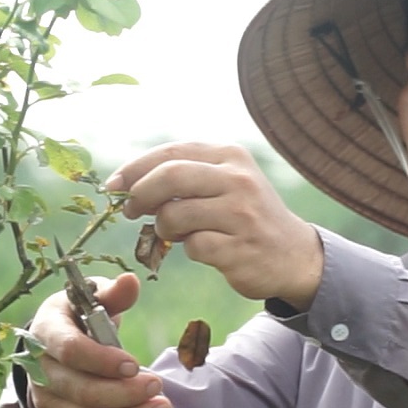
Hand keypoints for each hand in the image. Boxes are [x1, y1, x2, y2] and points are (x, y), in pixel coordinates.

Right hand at [26, 273, 172, 407]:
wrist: (57, 341)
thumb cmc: (82, 316)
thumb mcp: (95, 298)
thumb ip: (114, 294)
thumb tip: (131, 282)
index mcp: (47, 330)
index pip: (70, 350)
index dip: (102, 361)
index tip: (135, 364)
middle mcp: (39, 367)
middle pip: (80, 390)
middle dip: (123, 394)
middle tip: (157, 387)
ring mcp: (44, 398)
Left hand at [107, 142, 322, 309]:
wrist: (293, 254)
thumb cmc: (245, 215)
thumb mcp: (225, 182)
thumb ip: (185, 175)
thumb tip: (126, 182)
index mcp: (231, 156)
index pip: (172, 152)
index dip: (135, 168)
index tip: (114, 185)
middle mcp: (238, 180)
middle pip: (170, 176)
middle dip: (140, 194)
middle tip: (129, 211)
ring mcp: (241, 214)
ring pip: (175, 215)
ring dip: (164, 228)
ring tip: (176, 233)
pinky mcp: (240, 248)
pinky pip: (193, 247)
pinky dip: (190, 249)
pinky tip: (207, 248)